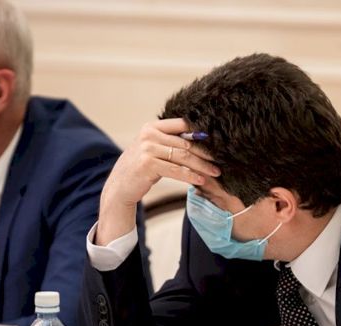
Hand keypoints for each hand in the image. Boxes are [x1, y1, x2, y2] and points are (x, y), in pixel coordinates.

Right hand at [96, 118, 219, 245]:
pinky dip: (190, 176)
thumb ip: (170, 142)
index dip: (200, 131)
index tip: (217, 140)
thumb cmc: (140, 168)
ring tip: (215, 172)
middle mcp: (149, 135)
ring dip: (202, 165)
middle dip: (205, 153)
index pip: (181, 124)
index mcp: (152, 127)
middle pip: (185, 143)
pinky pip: (176, 170)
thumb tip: (199, 139)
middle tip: (220, 160)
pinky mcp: (148, 164)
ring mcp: (147, 149)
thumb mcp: (152, 150)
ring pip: (183, 157)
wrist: (120, 186)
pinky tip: (201, 180)